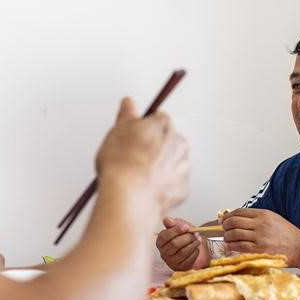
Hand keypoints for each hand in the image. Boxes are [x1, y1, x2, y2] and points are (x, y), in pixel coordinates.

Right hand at [96, 98, 189, 213]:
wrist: (129, 196)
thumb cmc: (123, 164)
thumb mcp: (117, 130)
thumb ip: (127, 114)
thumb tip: (128, 103)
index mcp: (164, 125)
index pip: (158, 118)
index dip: (144, 126)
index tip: (135, 134)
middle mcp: (178, 144)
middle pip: (168, 140)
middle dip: (155, 146)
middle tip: (134, 156)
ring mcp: (182, 168)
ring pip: (172, 163)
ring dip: (160, 167)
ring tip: (138, 175)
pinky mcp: (181, 189)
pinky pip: (172, 184)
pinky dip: (162, 186)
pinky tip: (146, 188)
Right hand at [156, 216, 208, 270]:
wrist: (193, 247)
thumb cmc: (184, 236)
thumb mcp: (179, 226)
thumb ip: (173, 223)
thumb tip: (167, 219)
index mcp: (160, 241)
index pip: (165, 236)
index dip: (176, 231)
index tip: (186, 227)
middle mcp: (163, 252)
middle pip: (174, 244)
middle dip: (187, 238)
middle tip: (195, 234)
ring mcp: (171, 261)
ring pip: (183, 252)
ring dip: (193, 244)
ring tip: (198, 239)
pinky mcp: (180, 267)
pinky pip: (189, 259)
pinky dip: (195, 252)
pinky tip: (196, 248)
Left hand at [221, 208, 299, 261]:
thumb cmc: (287, 234)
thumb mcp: (273, 218)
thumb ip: (256, 218)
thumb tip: (237, 219)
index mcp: (264, 214)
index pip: (239, 212)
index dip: (228, 216)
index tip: (223, 219)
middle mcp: (261, 224)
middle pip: (234, 222)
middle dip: (225, 225)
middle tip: (224, 229)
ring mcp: (259, 237)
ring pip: (234, 234)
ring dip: (227, 236)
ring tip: (227, 238)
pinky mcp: (259, 250)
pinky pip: (239, 246)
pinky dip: (231, 246)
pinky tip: (230, 246)